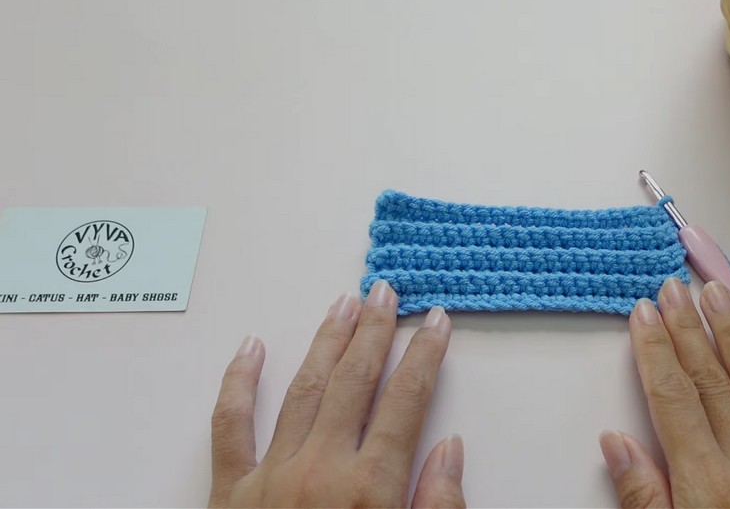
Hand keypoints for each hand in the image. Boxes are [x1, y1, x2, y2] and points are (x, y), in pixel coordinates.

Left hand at [208, 280, 464, 507]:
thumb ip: (439, 508)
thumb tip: (450, 449)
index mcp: (370, 490)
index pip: (407, 402)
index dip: (425, 357)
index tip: (437, 322)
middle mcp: (320, 471)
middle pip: (356, 382)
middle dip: (375, 332)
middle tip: (387, 291)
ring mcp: (270, 477)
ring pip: (304, 389)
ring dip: (326, 341)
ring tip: (342, 304)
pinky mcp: (229, 492)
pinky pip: (230, 425)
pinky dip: (239, 382)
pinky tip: (252, 347)